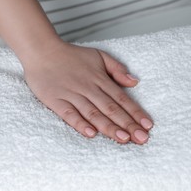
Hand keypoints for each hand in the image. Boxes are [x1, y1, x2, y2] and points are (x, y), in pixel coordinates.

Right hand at [23, 42, 152, 144]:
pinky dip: (80, 124)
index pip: (122, 98)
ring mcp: (72, 95)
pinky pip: (69, 114)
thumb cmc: (71, 56)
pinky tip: (91, 134)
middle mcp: (89, 88)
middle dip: (128, 125)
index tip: (148, 125)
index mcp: (100, 79)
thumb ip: (117, 69)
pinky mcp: (56, 101)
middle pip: (111, 109)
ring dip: (109, 127)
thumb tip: (134, 81)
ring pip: (93, 113)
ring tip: (123, 139)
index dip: (136, 112)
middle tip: (142, 139)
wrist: (42, 51)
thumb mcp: (99, 56)